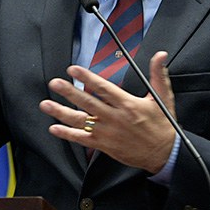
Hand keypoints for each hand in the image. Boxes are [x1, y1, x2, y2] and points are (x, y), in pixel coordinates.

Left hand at [40, 51, 175, 172]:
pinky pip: (82, 140)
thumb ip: (158, 75)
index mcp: (128, 104)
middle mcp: (115, 118)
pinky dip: (67, 134)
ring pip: (80, 121)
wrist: (164, 154)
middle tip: (54, 83)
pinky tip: (55, 128)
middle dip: (69, 93)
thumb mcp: (163, 98)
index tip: (73, 70)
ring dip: (61, 113)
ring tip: (46, 105)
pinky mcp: (104, 146)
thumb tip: (160, 55)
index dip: (87, 78)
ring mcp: (108, 133)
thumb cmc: (162, 125)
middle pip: (87, 103)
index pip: (103, 88)